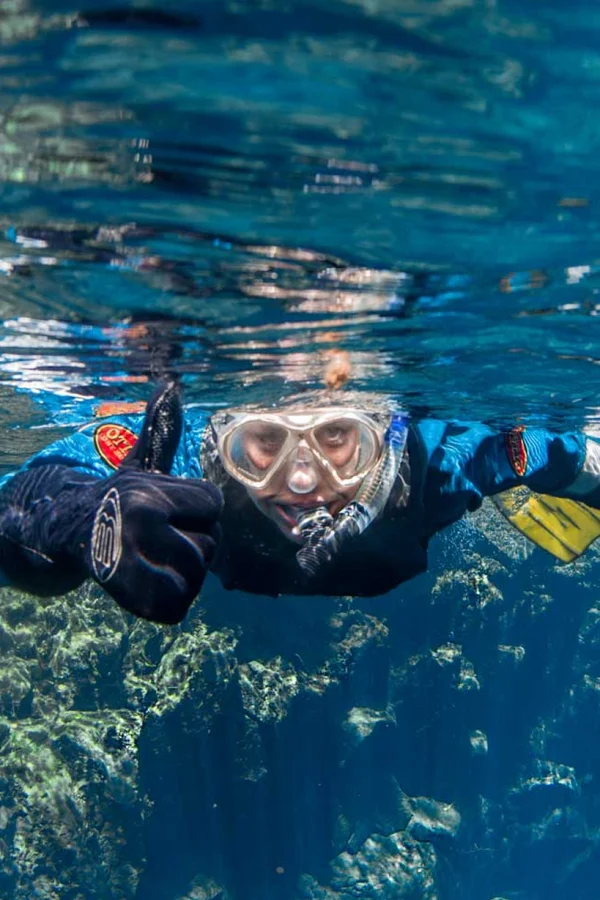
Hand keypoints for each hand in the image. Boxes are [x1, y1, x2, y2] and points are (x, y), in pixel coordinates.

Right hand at [82, 379, 222, 622]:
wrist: (67, 534)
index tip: (167, 509)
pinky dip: (166, 600)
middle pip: (210, 544)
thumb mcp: (138, 462)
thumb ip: (161, 428)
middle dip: (190, 541)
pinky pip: (178, 605)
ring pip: (197, 576)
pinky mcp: (137, 602)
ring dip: (180, 572)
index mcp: (151, 495)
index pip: (213, 506)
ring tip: (151, 558)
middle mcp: (144, 528)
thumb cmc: (117, 499)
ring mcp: (138, 567)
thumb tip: (171, 382)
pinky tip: (147, 581)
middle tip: (157, 537)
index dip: (195, 510)